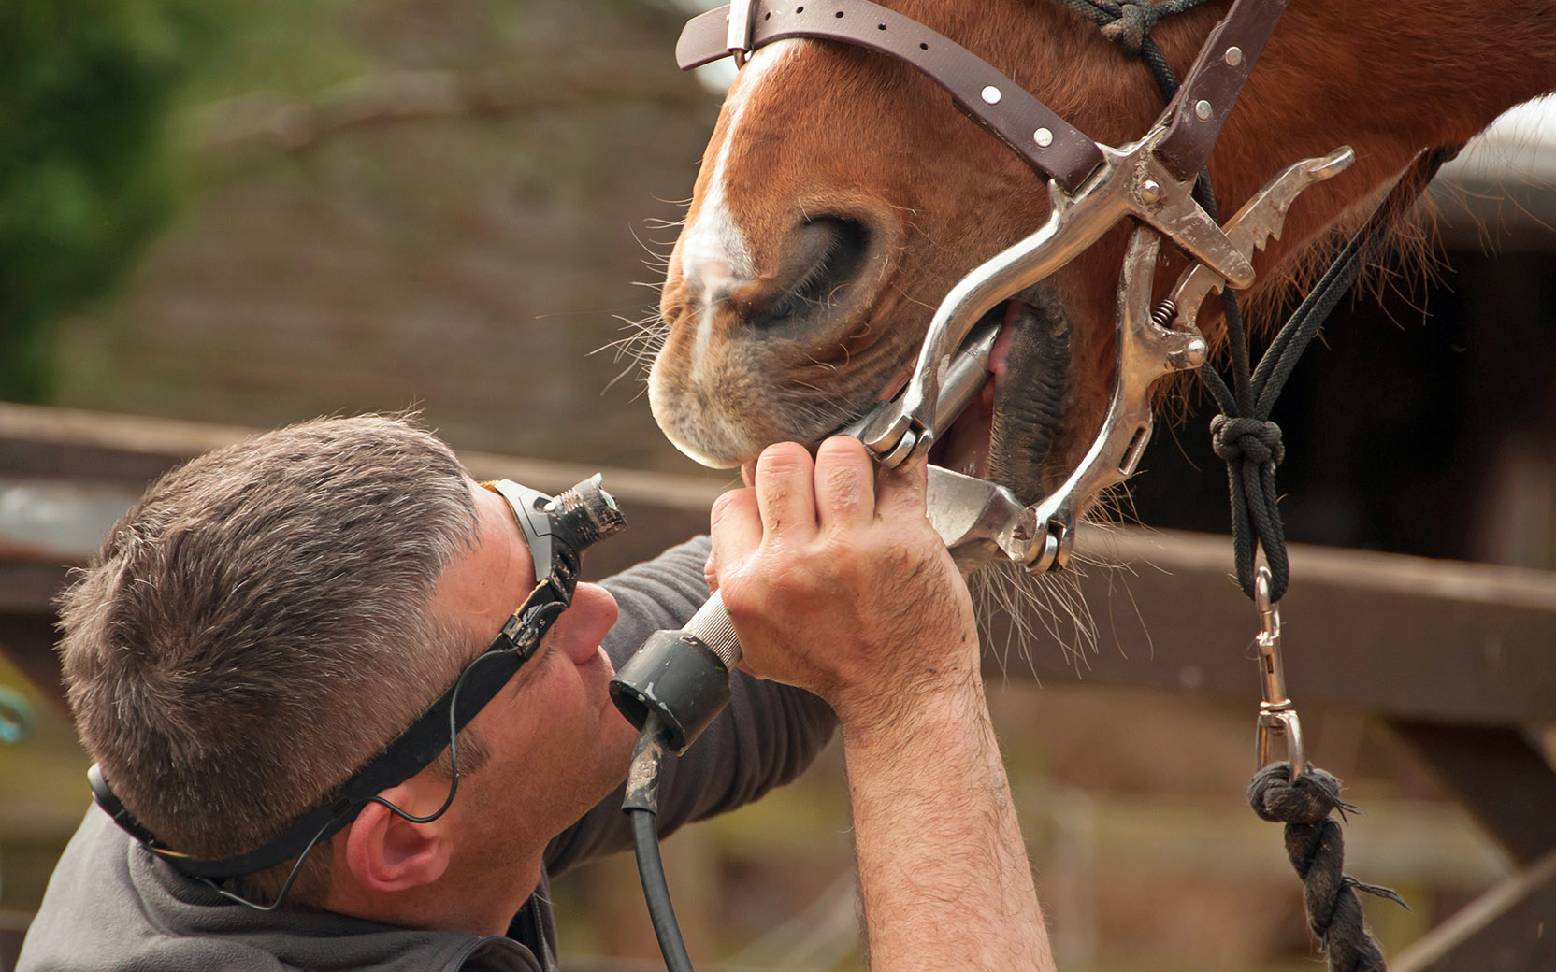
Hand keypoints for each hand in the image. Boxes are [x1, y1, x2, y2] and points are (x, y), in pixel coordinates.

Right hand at [706, 437, 977, 727]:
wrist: (902, 697)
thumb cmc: (832, 666)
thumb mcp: (756, 643)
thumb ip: (728, 584)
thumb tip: (730, 521)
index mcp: (746, 588)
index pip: (733, 501)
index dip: (759, 500)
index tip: (785, 512)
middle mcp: (792, 566)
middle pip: (780, 461)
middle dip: (800, 467)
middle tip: (821, 491)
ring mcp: (850, 549)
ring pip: (838, 453)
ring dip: (850, 462)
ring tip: (859, 487)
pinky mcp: (904, 539)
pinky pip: (898, 472)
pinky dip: (900, 466)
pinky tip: (897, 478)